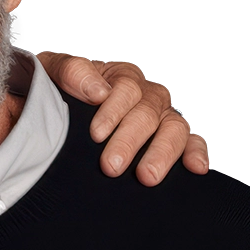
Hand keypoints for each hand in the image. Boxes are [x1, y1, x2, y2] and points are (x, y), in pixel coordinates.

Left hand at [36, 51, 209, 184]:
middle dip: (129, 141)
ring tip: (146, 176)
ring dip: (162, 153)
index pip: (125, 89)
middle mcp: (147, 95)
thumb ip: (72, 73)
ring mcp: (162, 118)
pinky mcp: (172, 140)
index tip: (95, 134)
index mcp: (121, 77)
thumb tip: (97, 92)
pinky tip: (194, 168)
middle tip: (111, 166)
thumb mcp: (54, 73)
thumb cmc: (57, 92)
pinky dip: (196, 153)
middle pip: (147, 114)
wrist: (55, 110)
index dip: (112, 112)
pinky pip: (192, 142)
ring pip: (173, 128)